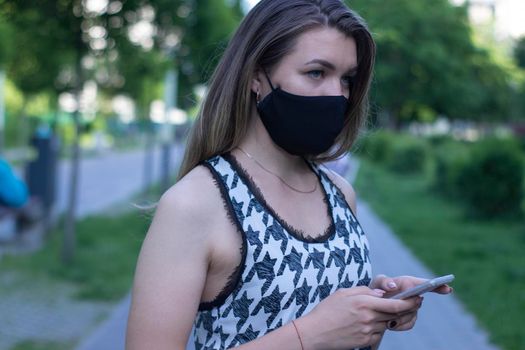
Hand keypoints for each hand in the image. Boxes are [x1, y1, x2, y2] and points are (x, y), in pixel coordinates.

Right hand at [295, 286, 421, 348]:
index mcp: (364, 302)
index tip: (418, 298)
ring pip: (386, 323)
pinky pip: (378, 333)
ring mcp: (368, 331)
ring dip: (386, 318)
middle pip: (395, 315)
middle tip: (412, 304)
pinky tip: (364, 324)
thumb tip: (382, 294)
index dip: (410, 302)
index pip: (395, 304)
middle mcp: (369, 317)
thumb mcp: (344, 293)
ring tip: (373, 313)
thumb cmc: (327, 310)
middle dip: (405, 309)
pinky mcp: (365, 341)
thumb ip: (364, 291)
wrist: (315, 332)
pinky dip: (376, 328)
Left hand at [369, 274, 452, 330]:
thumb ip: (383, 282)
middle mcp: (413, 295)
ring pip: (413, 314)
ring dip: (401, 317)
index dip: (438, 286)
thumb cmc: (375, 290)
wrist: (370, 306)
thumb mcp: (377, 283)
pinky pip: (409, 324)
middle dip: (407, 307)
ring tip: (389, 318)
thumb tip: (393, 285)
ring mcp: (412, 307)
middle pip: (418, 303)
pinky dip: (399, 325)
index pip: (426, 283)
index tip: (448, 289)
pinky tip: (390, 324)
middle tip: (395, 307)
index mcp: (407, 283)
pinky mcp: (409, 318)